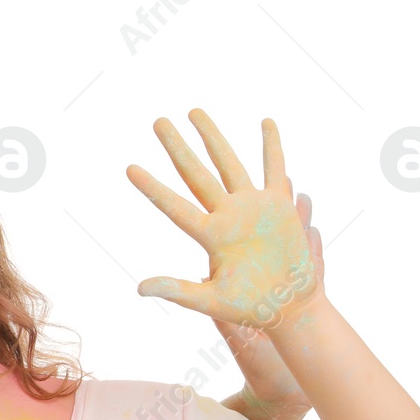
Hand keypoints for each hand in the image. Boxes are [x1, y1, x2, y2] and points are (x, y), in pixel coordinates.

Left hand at [127, 109, 322, 330]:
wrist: (289, 307)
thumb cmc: (250, 308)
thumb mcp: (212, 301)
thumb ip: (178, 291)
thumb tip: (140, 288)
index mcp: (209, 235)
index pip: (174, 205)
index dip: (152, 189)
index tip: (130, 169)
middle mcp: (226, 215)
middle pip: (196, 173)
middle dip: (177, 147)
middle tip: (158, 121)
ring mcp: (252, 207)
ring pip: (229, 163)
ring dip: (213, 137)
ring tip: (194, 112)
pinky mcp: (279, 206)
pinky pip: (275, 170)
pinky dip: (272, 147)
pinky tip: (265, 122)